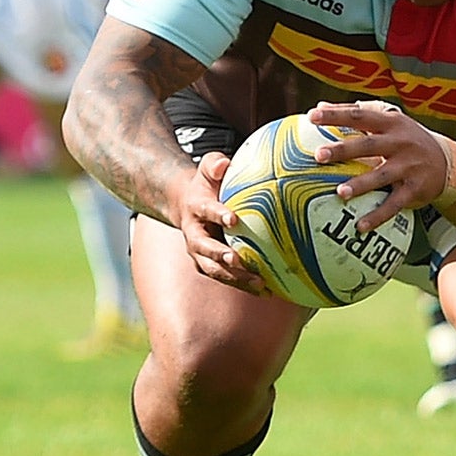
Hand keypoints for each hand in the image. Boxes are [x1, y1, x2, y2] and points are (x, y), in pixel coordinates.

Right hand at [169, 154, 267, 294]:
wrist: (187, 206)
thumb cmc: (207, 183)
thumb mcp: (208, 167)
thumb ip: (215, 164)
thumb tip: (224, 164)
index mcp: (196, 209)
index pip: (206, 211)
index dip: (218, 214)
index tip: (233, 218)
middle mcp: (194, 235)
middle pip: (205, 249)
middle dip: (220, 256)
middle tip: (237, 260)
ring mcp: (200, 254)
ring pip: (215, 270)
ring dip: (236, 278)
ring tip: (260, 284)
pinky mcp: (210, 265)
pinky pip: (227, 278)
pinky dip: (245, 285)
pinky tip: (268, 291)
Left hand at [307, 100, 448, 229]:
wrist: (448, 162)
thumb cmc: (408, 138)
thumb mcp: (391, 120)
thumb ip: (358, 112)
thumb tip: (320, 106)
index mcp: (392, 123)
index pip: (361, 115)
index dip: (337, 115)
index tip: (312, 115)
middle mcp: (401, 143)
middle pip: (369, 145)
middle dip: (344, 150)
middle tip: (319, 155)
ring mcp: (409, 166)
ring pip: (382, 176)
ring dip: (361, 184)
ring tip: (340, 192)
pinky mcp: (414, 189)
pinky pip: (394, 204)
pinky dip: (378, 215)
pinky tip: (360, 225)